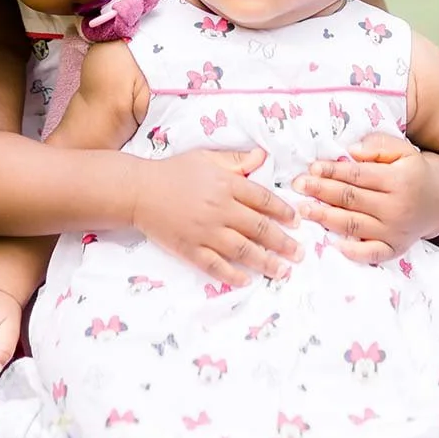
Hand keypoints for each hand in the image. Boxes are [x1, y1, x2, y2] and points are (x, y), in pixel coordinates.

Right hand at [132, 148, 301, 287]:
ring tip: (283, 271)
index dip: (283, 211)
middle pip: (259, 228)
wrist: (139, 190)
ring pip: (243, 250)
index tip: (297, 221)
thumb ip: (235, 160)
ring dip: (266, 262)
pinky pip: (215, 266)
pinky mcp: (190, 248)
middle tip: (300, 253)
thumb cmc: (173, 171)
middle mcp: (220, 209)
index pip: (263, 198)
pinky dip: (232, 275)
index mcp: (226, 184)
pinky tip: (247, 280)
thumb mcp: (206, 158)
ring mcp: (205, 232)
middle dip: (283, 242)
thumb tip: (262, 157)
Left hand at [293, 133, 438, 264]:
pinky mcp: (395, 249)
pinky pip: (371, 254)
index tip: (312, 168)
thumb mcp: (402, 150)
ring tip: (304, 210)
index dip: (333, 171)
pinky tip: (332, 244)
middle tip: (298, 186)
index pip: (358, 175)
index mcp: (399, 181)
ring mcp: (395, 232)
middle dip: (322, 191)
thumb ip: (378, 146)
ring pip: (354, 225)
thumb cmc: (412, 170)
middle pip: (352, 199)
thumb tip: (352, 152)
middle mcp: (397, 208)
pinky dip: (351, 252)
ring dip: (326, 218)